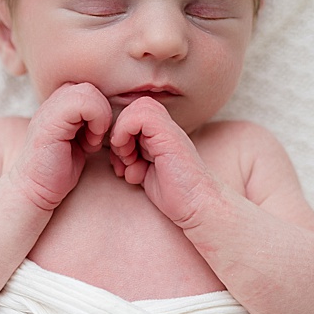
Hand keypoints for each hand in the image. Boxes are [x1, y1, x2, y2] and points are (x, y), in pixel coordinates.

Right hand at [9, 83, 111, 211]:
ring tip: (93, 140)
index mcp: (61, 101)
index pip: (94, 88)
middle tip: (97, 137)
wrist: (35, 188)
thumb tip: (120, 112)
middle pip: (92, 87)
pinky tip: (89, 144)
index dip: (103, 110)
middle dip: (104, 113)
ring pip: (90, 91)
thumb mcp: (82, 139)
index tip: (98, 134)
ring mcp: (49, 108)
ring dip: (100, 118)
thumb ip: (93, 121)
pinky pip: (84, 104)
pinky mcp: (50, 122)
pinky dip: (96, 123)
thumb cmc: (60, 168)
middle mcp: (53, 100)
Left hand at [109, 97, 217, 226]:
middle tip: (125, 160)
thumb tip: (115, 149)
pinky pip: (139, 116)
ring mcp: (168, 130)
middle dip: (119, 135)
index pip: (131, 117)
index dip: (120, 136)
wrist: (198, 205)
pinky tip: (131, 158)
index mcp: (161, 135)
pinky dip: (125, 133)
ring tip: (129, 161)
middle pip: (131, 110)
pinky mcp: (169, 135)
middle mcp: (166, 129)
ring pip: (135, 108)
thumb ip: (133, 157)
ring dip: (122, 135)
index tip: (123, 162)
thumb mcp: (146, 172)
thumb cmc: (175, 194)